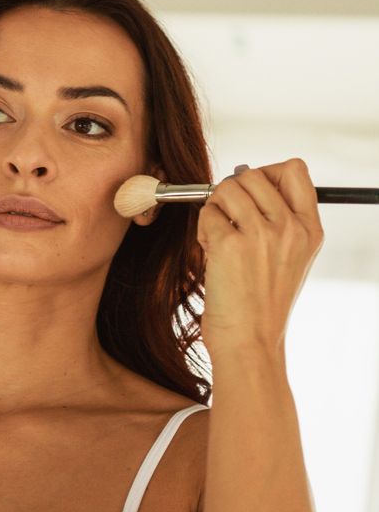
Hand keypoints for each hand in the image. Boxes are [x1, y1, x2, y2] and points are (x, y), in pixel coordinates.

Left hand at [196, 159, 324, 355]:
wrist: (250, 340)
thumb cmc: (260, 302)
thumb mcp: (288, 258)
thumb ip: (277, 220)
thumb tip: (243, 178)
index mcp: (310, 230)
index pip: (295, 170)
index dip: (267, 172)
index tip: (252, 194)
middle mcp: (290, 228)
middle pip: (253, 174)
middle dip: (232, 190)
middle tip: (228, 218)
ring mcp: (261, 235)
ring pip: (227, 188)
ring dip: (214, 207)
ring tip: (218, 235)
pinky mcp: (230, 244)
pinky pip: (207, 212)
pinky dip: (203, 227)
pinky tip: (211, 250)